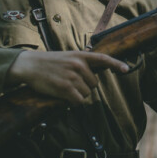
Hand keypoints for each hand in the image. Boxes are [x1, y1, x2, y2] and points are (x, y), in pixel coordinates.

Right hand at [6, 50, 129, 104]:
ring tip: (64, 87)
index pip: (102, 58)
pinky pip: (78, 101)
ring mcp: (72, 76)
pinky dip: (73, 102)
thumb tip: (94, 75)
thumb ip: (81, 63)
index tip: (126, 69)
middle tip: (71, 82)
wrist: (30, 65)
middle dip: (85, 87)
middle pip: (94, 84)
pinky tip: (63, 96)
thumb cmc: (49, 63)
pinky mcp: (65, 88)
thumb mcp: (68, 57)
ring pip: (86, 93)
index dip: (115, 64)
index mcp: (80, 55)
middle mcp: (78, 65)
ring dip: (77, 94)